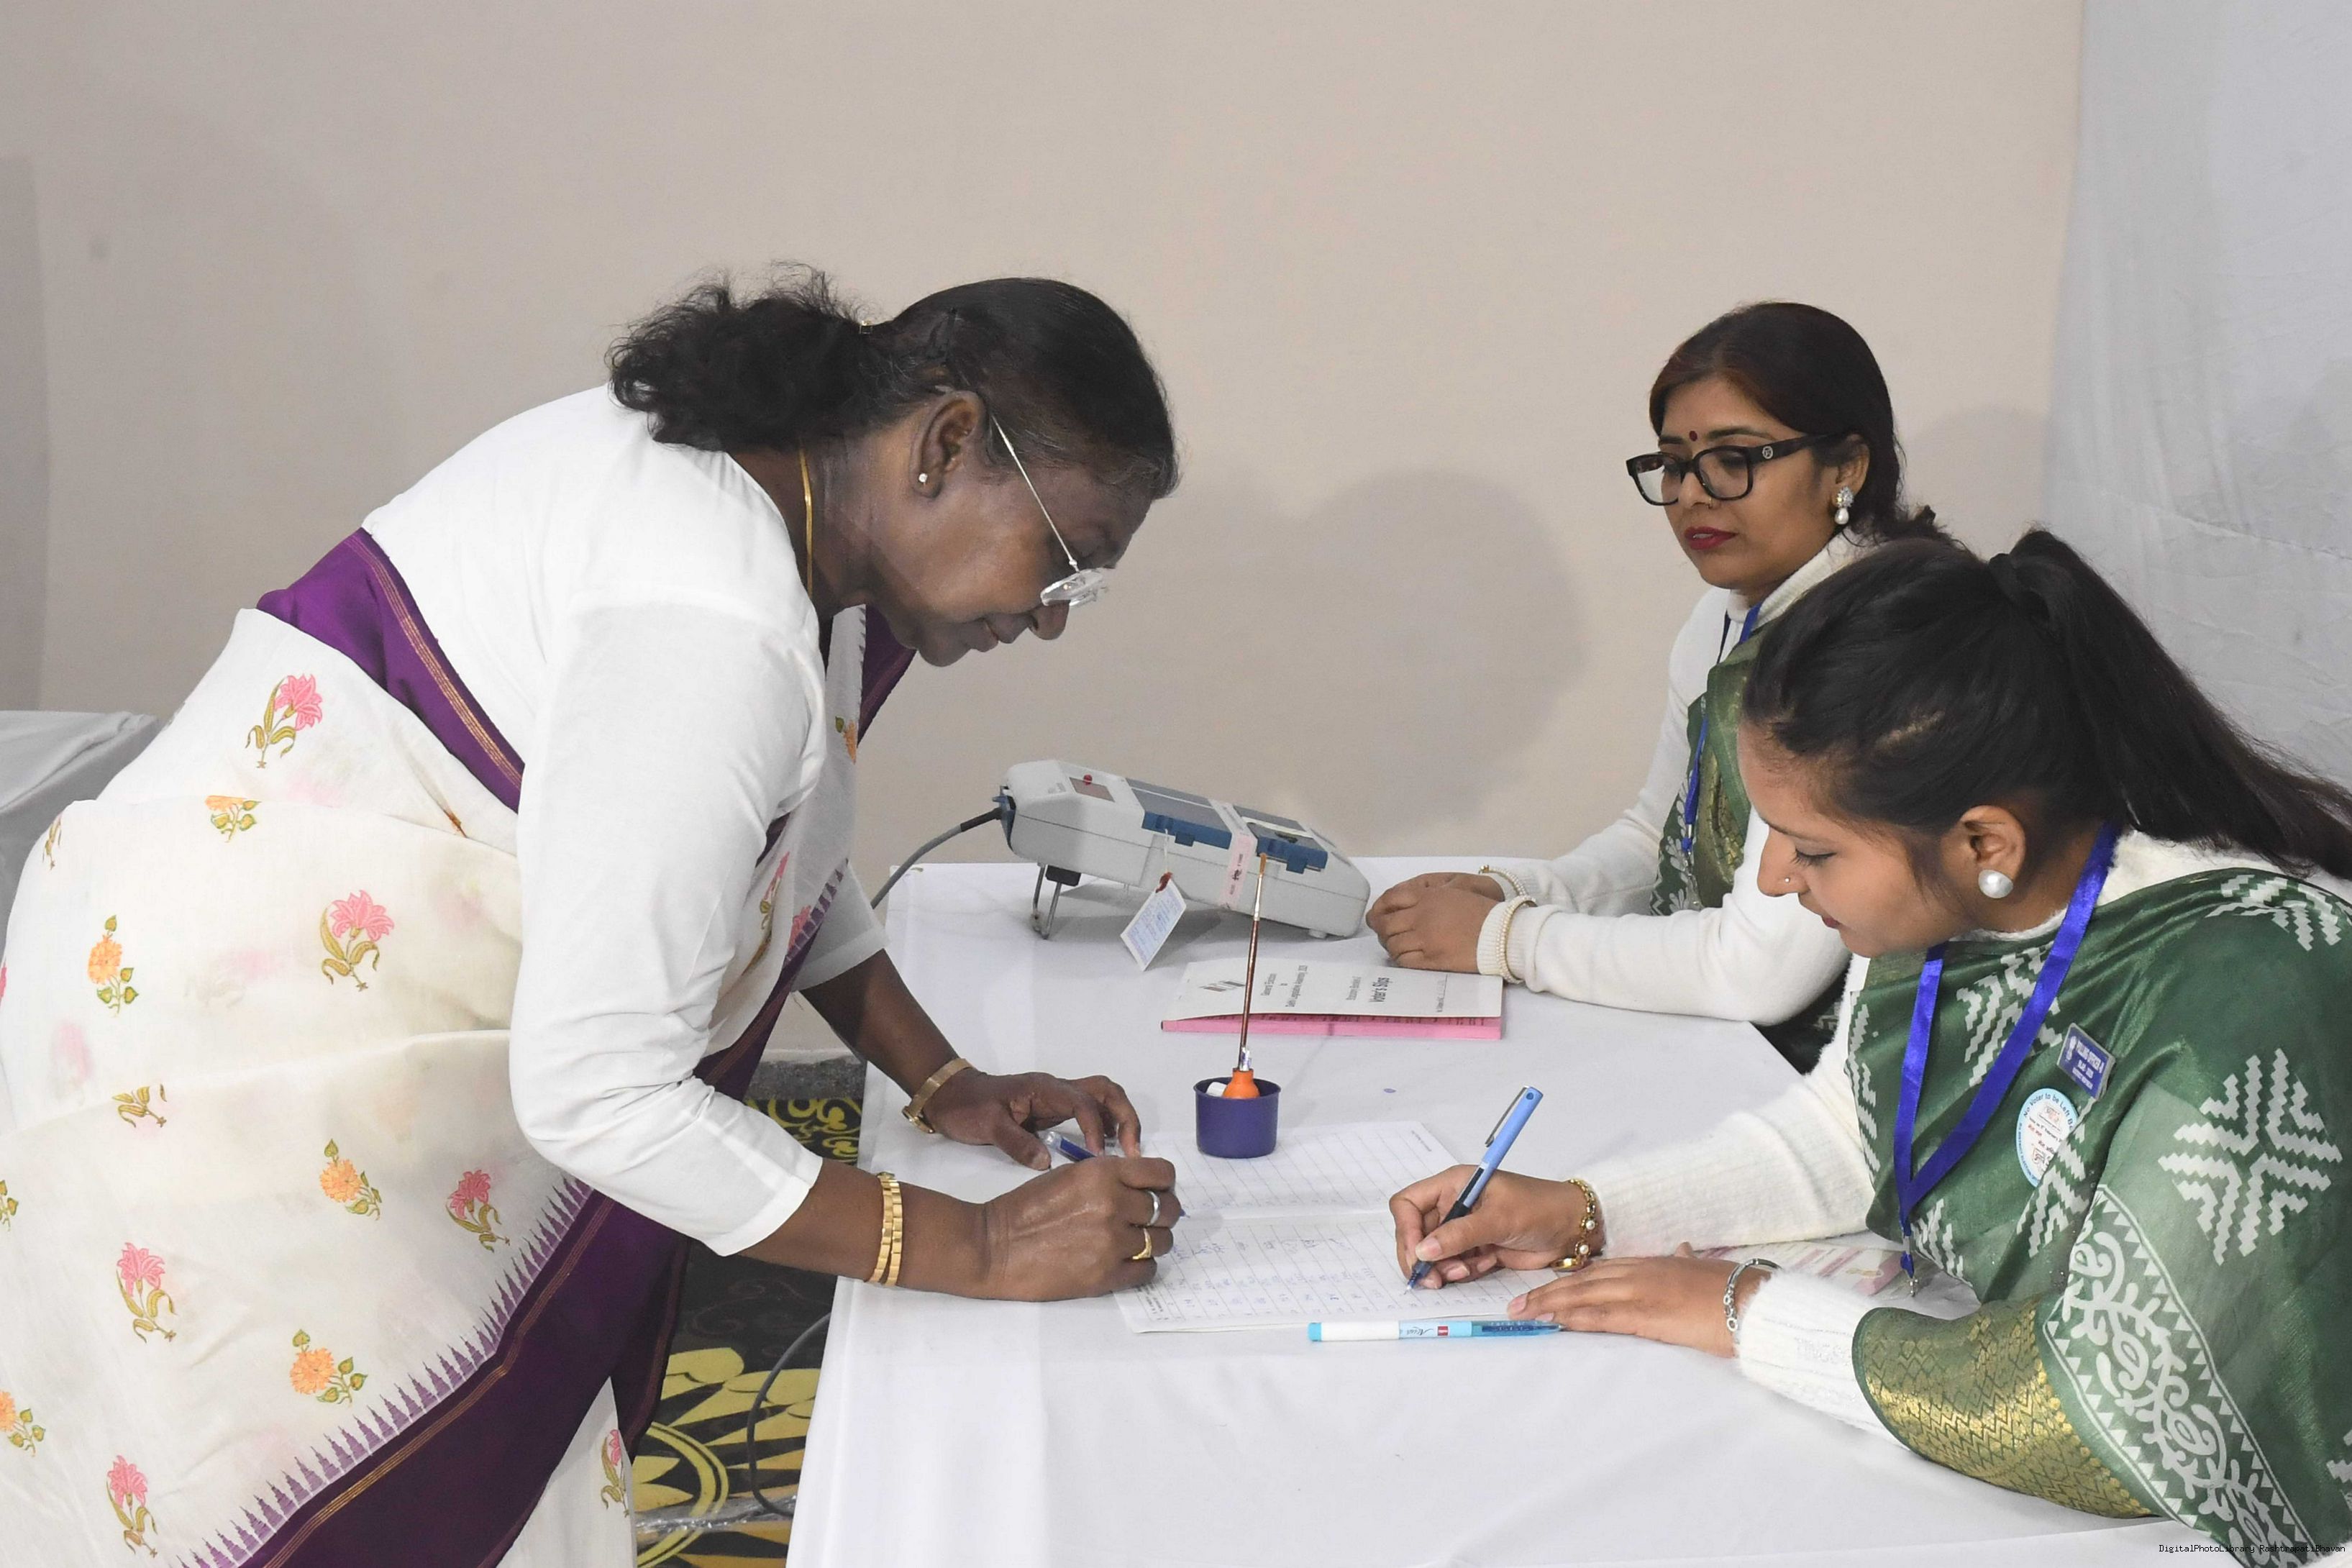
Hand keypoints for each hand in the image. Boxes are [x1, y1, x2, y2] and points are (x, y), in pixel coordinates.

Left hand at [923, 1069, 1142, 1169]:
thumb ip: (1016, 1143)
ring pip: (1104, 1098)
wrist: (951, 1096)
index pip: (1084, 1102)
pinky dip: (1107, 1127)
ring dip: (1120, 1121)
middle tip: (1132, 1152)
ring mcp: (1058, 1098)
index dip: (1096, 1127)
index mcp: (1044, 1089)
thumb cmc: (968, 1108)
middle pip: (1106, 1091)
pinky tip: (1106, 1152)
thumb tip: (1047, 1163)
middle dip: (1125, 1117)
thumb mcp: (988, 1125)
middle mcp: (1057, 1089)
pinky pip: (1092, 1111)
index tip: (1099, 1156)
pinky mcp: (1055, 1109)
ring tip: (1127, 1154)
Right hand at [977, 1156, 1182, 1299]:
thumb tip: (1144, 1189)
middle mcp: (1113, 1204)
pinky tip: (1126, 1261)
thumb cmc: (1027, 1207)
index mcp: (1103, 1173)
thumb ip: (1109, 1177)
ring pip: (1162, 1241)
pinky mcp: (1105, 1275)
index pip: (1163, 1174)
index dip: (1165, 1183)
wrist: (994, 1247)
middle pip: (1168, 1209)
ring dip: (1154, 1241)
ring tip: (1135, 1242)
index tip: (1158, 1191)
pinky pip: (1148, 1270)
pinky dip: (1142, 1266)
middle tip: (1149, 1220)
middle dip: (1163, 1213)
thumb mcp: (1070, 1174)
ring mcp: (1111, 1242)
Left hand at [1367, 877, 1502, 971]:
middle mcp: (1422, 916)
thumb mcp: (1454, 892)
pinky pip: (1404, 961)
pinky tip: (1406, 957)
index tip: (1377, 914)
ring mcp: (1426, 940)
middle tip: (1385, 934)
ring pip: (1393, 944)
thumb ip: (1428, 894)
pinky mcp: (1432, 960)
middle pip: (1386, 924)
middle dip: (1381, 929)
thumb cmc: (1482, 911)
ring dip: (1391, 946)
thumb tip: (1406, 900)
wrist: (1502, 934)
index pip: (1390, 898)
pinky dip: (1400, 959)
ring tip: (1397, 947)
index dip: (1379, 907)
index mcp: (1428, 897)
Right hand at [1390, 1166, 1591, 1284]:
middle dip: (1422, 1257)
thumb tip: (1422, 1251)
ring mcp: (1464, 1229)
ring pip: (1434, 1254)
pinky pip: (1454, 1265)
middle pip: (1416, 1234)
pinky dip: (1463, 1272)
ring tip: (1464, 1272)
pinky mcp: (1476, 1249)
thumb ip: (1459, 1235)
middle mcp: (1453, 1205)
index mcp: (1452, 1185)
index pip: (1408, 1204)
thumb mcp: (1497, 1219)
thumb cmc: (1538, 1208)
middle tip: (1432, 1280)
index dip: (1406, 1229)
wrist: (1572, 1228)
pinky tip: (1483, 1266)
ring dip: (1443, 1268)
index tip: (1418, 1254)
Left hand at [1506, 1244, 1746, 1357]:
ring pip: (1583, 1295)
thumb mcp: (1703, 1267)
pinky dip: (1575, 1318)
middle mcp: (1638, 1272)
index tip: (1546, 1287)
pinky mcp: (1645, 1315)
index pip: (1598, 1270)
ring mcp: (1639, 1291)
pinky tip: (1555, 1322)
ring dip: (1549, 1304)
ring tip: (1522, 1313)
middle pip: (1581, 1281)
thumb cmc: (1732, 1288)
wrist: (1752, 1301)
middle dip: (1547, 1291)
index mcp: (1650, 1263)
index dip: (1568, 1280)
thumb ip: (1685, 1260)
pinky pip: (1602, 1316)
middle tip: (1518, 1303)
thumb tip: (1683, 1250)